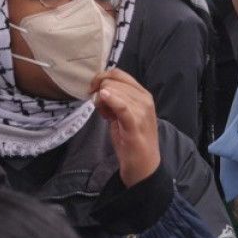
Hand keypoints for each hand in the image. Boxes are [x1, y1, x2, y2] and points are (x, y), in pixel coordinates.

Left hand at [93, 69, 160, 187]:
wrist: (143, 164)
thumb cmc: (132, 139)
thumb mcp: (123, 114)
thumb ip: (115, 100)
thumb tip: (99, 89)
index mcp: (143, 94)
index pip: (119, 74)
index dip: (101, 77)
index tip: (93, 90)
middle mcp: (144, 99)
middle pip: (114, 81)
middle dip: (100, 90)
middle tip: (99, 108)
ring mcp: (142, 111)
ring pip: (114, 91)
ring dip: (102, 101)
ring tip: (106, 115)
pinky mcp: (135, 124)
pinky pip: (122, 106)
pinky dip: (111, 100)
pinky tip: (102, 98)